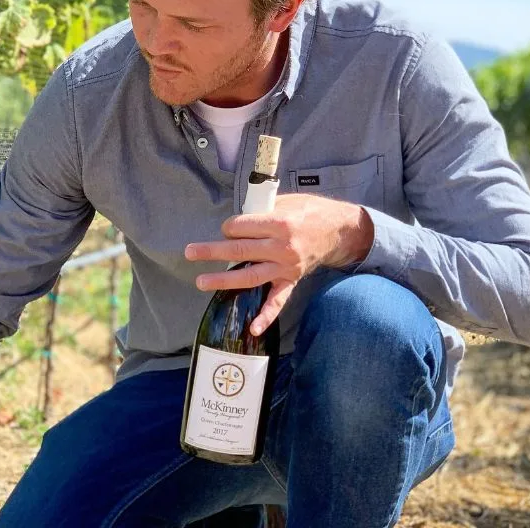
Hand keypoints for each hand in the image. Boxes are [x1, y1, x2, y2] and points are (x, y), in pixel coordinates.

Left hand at [184, 193, 373, 335]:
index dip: (229, 226)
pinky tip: (252, 329)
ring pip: (250, 276)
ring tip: (201, 281)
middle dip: (212, 251)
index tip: (226, 228)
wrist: (339, 231)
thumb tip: (236, 220)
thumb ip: (262, 210)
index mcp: (279, 223)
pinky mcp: (291, 281)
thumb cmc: (310, 212)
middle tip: (190, 252)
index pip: (242, 227)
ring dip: (224, 280)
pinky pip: (278, 301)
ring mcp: (286, 268)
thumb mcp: (288, 201)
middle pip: (240, 250)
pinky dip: (266, 316)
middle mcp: (282, 248)